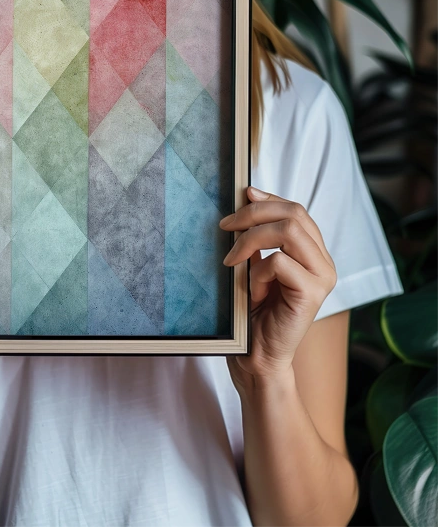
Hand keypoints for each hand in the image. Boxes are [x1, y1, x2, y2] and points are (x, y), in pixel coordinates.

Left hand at [219, 186, 336, 386]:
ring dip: (252, 238)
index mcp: (312, 251)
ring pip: (289, 230)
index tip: (242, 195)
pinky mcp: (312, 293)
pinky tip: (250, 289)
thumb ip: (258, 238)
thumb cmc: (252, 311)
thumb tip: (247, 198)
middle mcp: (324, 261)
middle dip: (254, 214)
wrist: (257, 354)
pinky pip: (279, 262)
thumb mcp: (254, 265)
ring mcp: (322, 277)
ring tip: (232, 259)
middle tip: (225, 226)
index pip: (296, 209)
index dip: (268, 198)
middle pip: (294, 213)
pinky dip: (256, 270)